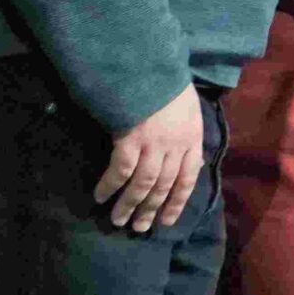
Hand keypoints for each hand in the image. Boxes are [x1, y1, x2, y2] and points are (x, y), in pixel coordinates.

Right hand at [92, 84, 204, 233]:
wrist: (151, 66)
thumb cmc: (169, 84)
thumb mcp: (189, 110)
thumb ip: (187, 136)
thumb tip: (189, 163)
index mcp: (192, 139)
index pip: (188, 179)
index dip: (177, 202)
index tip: (168, 221)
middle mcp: (175, 146)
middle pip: (164, 186)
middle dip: (151, 210)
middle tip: (140, 228)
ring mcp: (153, 144)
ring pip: (143, 184)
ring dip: (130, 205)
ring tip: (119, 220)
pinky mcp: (130, 139)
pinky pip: (120, 170)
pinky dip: (111, 185)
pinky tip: (101, 196)